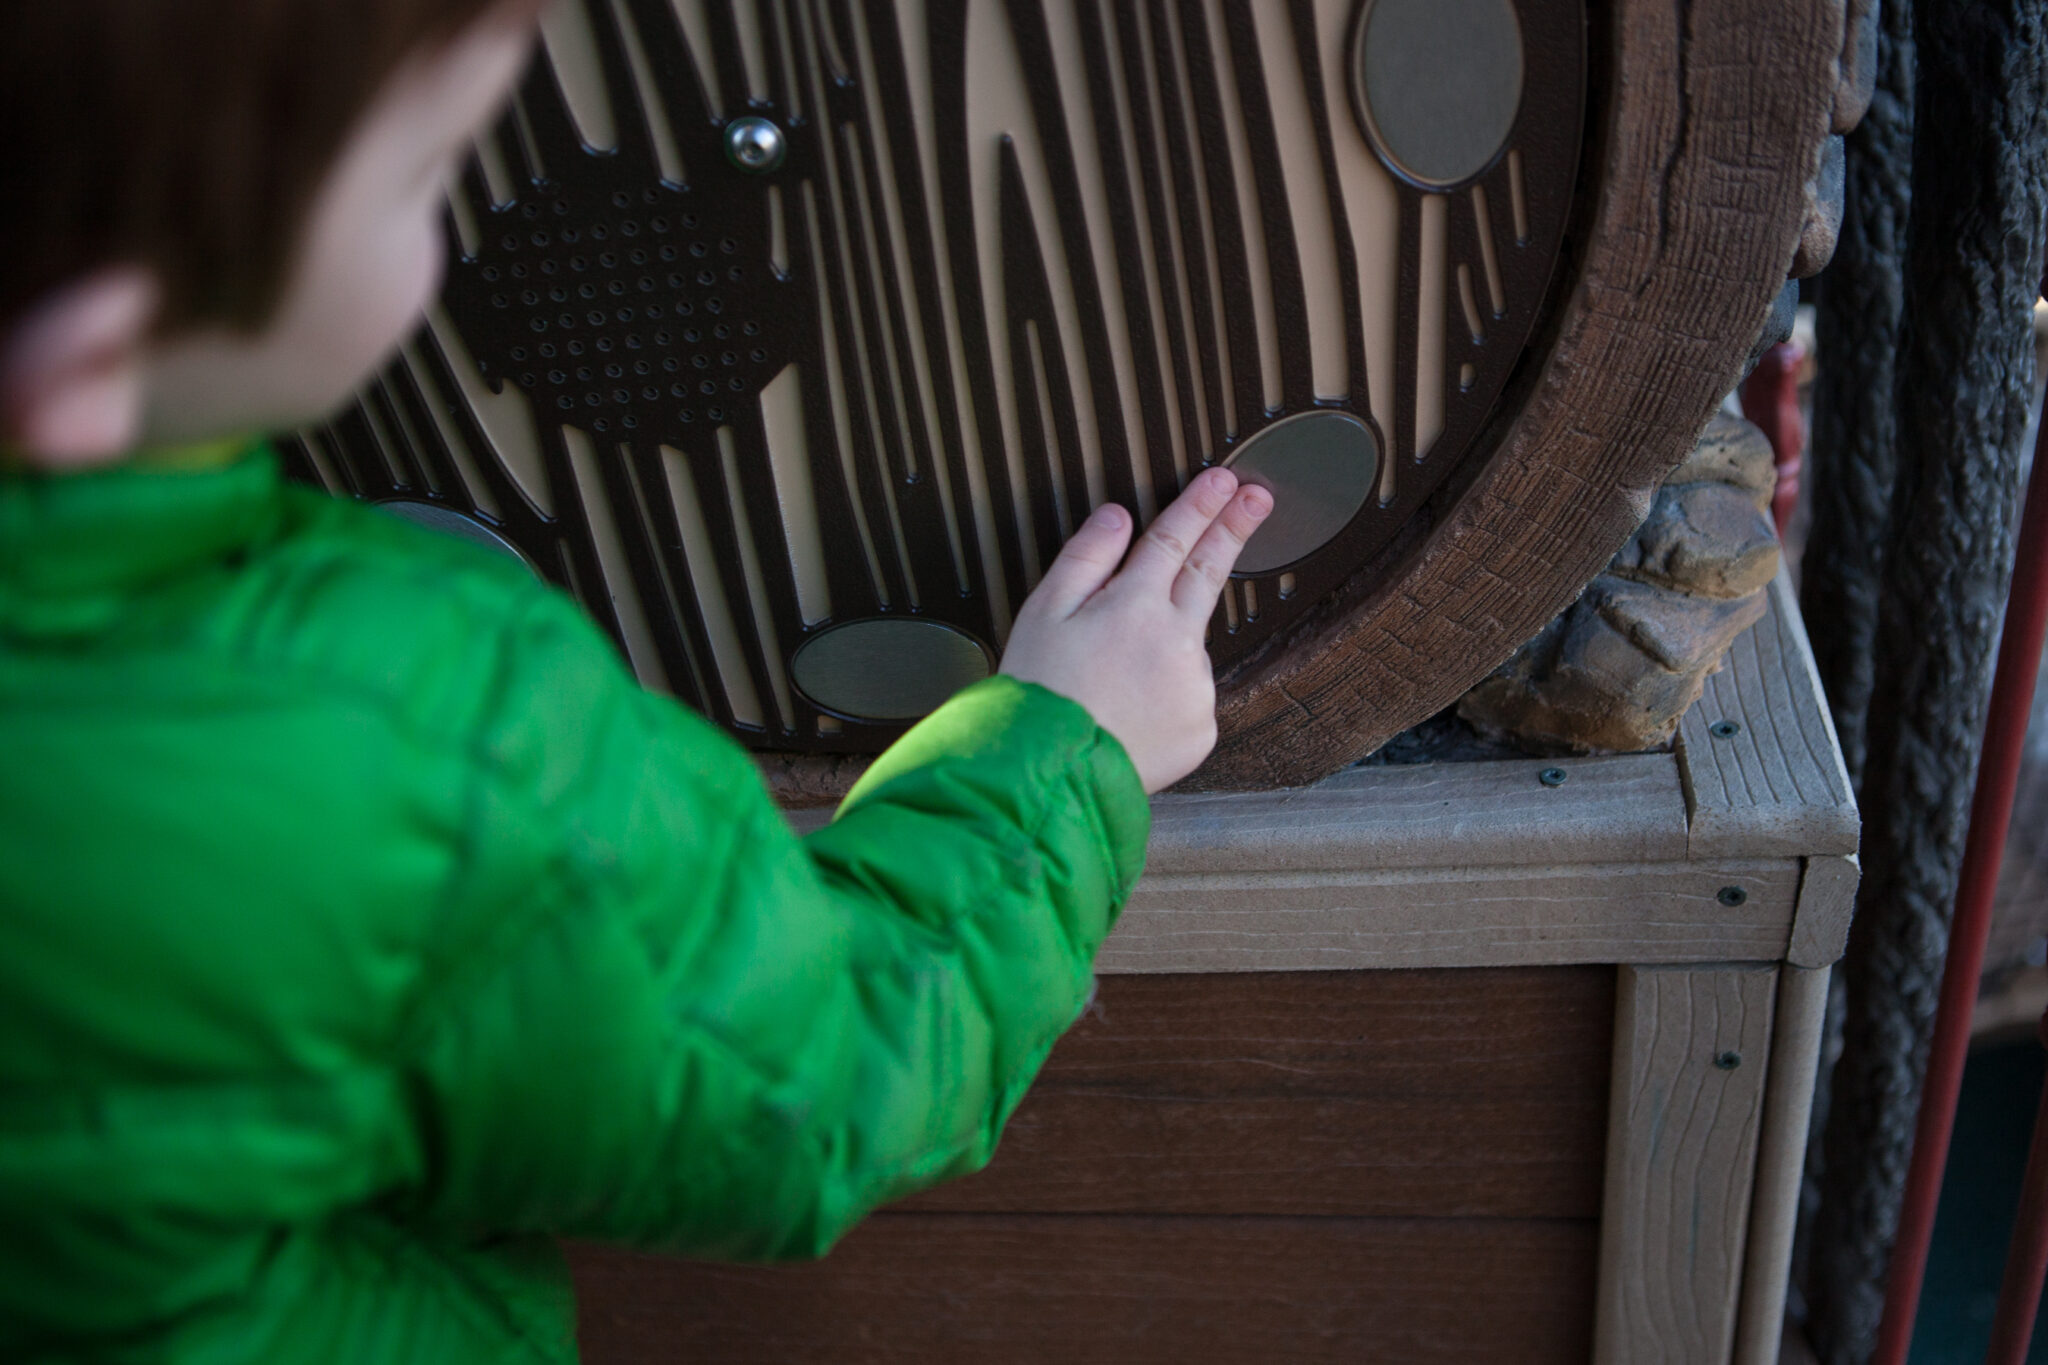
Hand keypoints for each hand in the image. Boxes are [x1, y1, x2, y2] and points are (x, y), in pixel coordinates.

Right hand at [1000, 467, 1272, 792]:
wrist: (1052, 778)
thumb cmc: (1037, 696)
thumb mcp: (1042, 614)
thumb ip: (1085, 558)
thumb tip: (1117, 518)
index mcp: (1134, 606)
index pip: (1174, 539)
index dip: (1200, 506)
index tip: (1223, 480)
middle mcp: (1176, 642)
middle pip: (1209, 573)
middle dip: (1233, 529)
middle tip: (1257, 497)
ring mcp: (1195, 686)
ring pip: (1189, 648)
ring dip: (1166, 648)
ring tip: (1113, 680)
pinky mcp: (1202, 728)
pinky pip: (1189, 698)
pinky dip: (1165, 697)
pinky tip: (1128, 713)